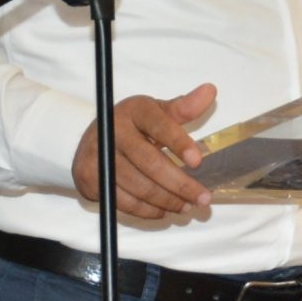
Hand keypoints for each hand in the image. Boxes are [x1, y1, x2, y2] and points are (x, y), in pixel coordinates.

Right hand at [72, 83, 217, 219]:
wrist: (92, 141)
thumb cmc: (132, 125)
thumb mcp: (155, 112)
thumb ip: (183, 107)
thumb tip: (210, 91)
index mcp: (134, 110)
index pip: (159, 125)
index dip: (179, 143)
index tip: (198, 161)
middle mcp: (114, 130)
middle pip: (150, 163)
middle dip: (180, 184)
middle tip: (203, 198)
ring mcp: (100, 155)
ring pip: (139, 186)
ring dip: (167, 200)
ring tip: (187, 206)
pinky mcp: (91, 177)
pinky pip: (124, 201)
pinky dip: (147, 209)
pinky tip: (164, 210)